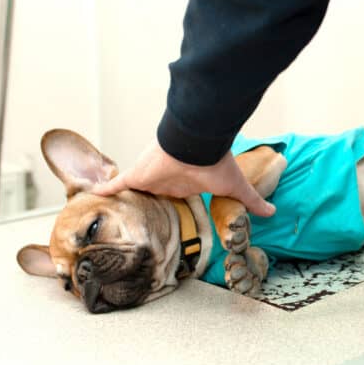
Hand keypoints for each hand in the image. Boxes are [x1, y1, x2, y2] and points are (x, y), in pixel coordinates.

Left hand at [92, 139, 275, 216]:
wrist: (198, 145)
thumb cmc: (216, 164)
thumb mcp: (235, 188)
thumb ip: (252, 201)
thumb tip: (273, 213)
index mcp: (187, 184)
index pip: (176, 196)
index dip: (172, 203)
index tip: (169, 216)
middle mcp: (166, 182)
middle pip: (151, 195)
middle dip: (144, 203)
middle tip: (135, 220)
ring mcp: (149, 179)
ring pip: (131, 191)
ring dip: (122, 199)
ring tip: (108, 214)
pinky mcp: (136, 176)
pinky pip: (116, 184)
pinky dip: (103, 190)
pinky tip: (90, 196)